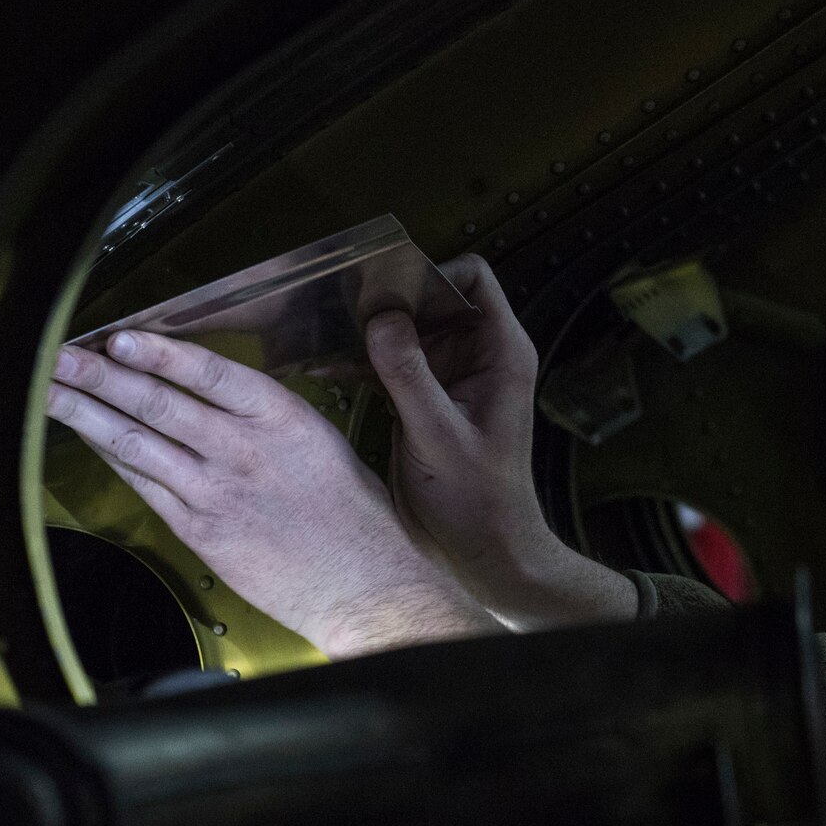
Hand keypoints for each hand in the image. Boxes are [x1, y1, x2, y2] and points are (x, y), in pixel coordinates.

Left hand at [47, 330, 500, 657]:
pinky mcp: (200, 531)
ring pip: (137, 444)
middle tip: (58, 353)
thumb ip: (267, 417)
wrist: (364, 585)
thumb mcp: (323, 443)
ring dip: (86, 414)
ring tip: (50, 390)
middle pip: (157, 403)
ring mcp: (217, 492)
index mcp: (284, 419)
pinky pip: (144, 487)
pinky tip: (89, 439)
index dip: (159, 352)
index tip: (120, 336)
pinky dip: (112, 459)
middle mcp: (245, 451)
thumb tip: (213, 392)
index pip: (209, 372)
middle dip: (99, 375)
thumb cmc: (352, 518)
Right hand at [362, 255, 634, 628]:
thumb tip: (380, 317)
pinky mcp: (426, 393)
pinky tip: (327, 367)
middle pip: (431, 295)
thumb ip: (410, 375)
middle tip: (339, 312)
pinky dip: (363, 359)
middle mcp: (479, 354)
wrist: (483, 549)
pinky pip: (393, 358)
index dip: (428, 275)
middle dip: (388, 300)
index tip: (383, 294)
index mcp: (501, 353)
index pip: (472, 277)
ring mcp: (451, 372)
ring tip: (324, 335)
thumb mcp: (438, 435)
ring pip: (407, 324)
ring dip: (369, 329)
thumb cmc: (477, 501)